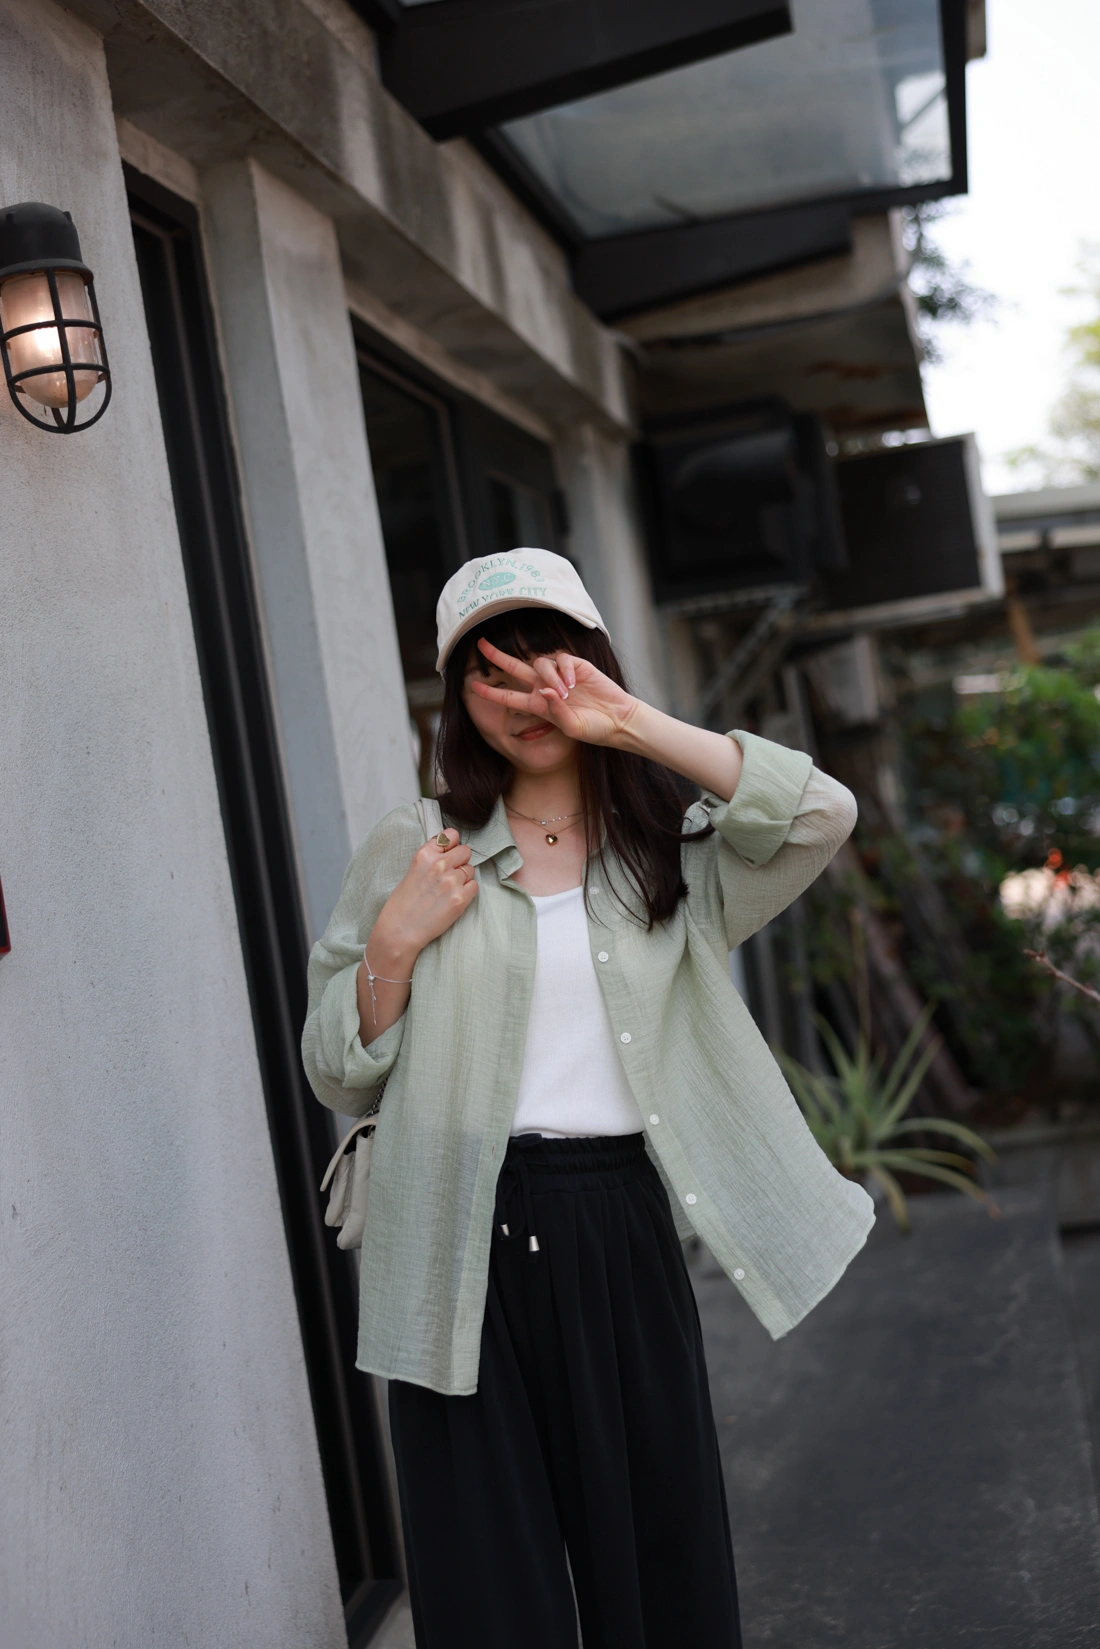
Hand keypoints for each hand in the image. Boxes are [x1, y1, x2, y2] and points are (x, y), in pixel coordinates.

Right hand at [369, 828, 477, 973]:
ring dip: (463, 878)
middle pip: (466, 851)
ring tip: (447, 891)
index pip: (451, 835)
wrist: (400, 930)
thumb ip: (432, 857)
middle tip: (449, 875)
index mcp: (424, 855)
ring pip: (471, 870)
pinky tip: (453, 899)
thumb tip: (452, 849)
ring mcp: (451, 881)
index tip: (449, 853)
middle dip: (460, 861)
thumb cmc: (404, 902)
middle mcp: (439, 865)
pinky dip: (468, 892)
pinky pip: (474, 886)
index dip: (452, 845)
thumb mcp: (413, 870)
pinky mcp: (460, 898)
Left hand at [468, 637, 638, 746]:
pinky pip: (561, 660)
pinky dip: (563, 670)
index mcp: (539, 705)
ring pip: (540, 664)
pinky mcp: (576, 666)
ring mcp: (560, 676)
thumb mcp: (572, 728)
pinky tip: (573, 683)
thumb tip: (544, 690)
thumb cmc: (595, 729)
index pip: (509, 696)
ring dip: (549, 677)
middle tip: (481, 644)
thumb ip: (556, 712)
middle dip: (497, 656)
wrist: (618, 719)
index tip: (473, 687)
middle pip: (515, 668)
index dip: (491, 692)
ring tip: (566, 693)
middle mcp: (545, 688)